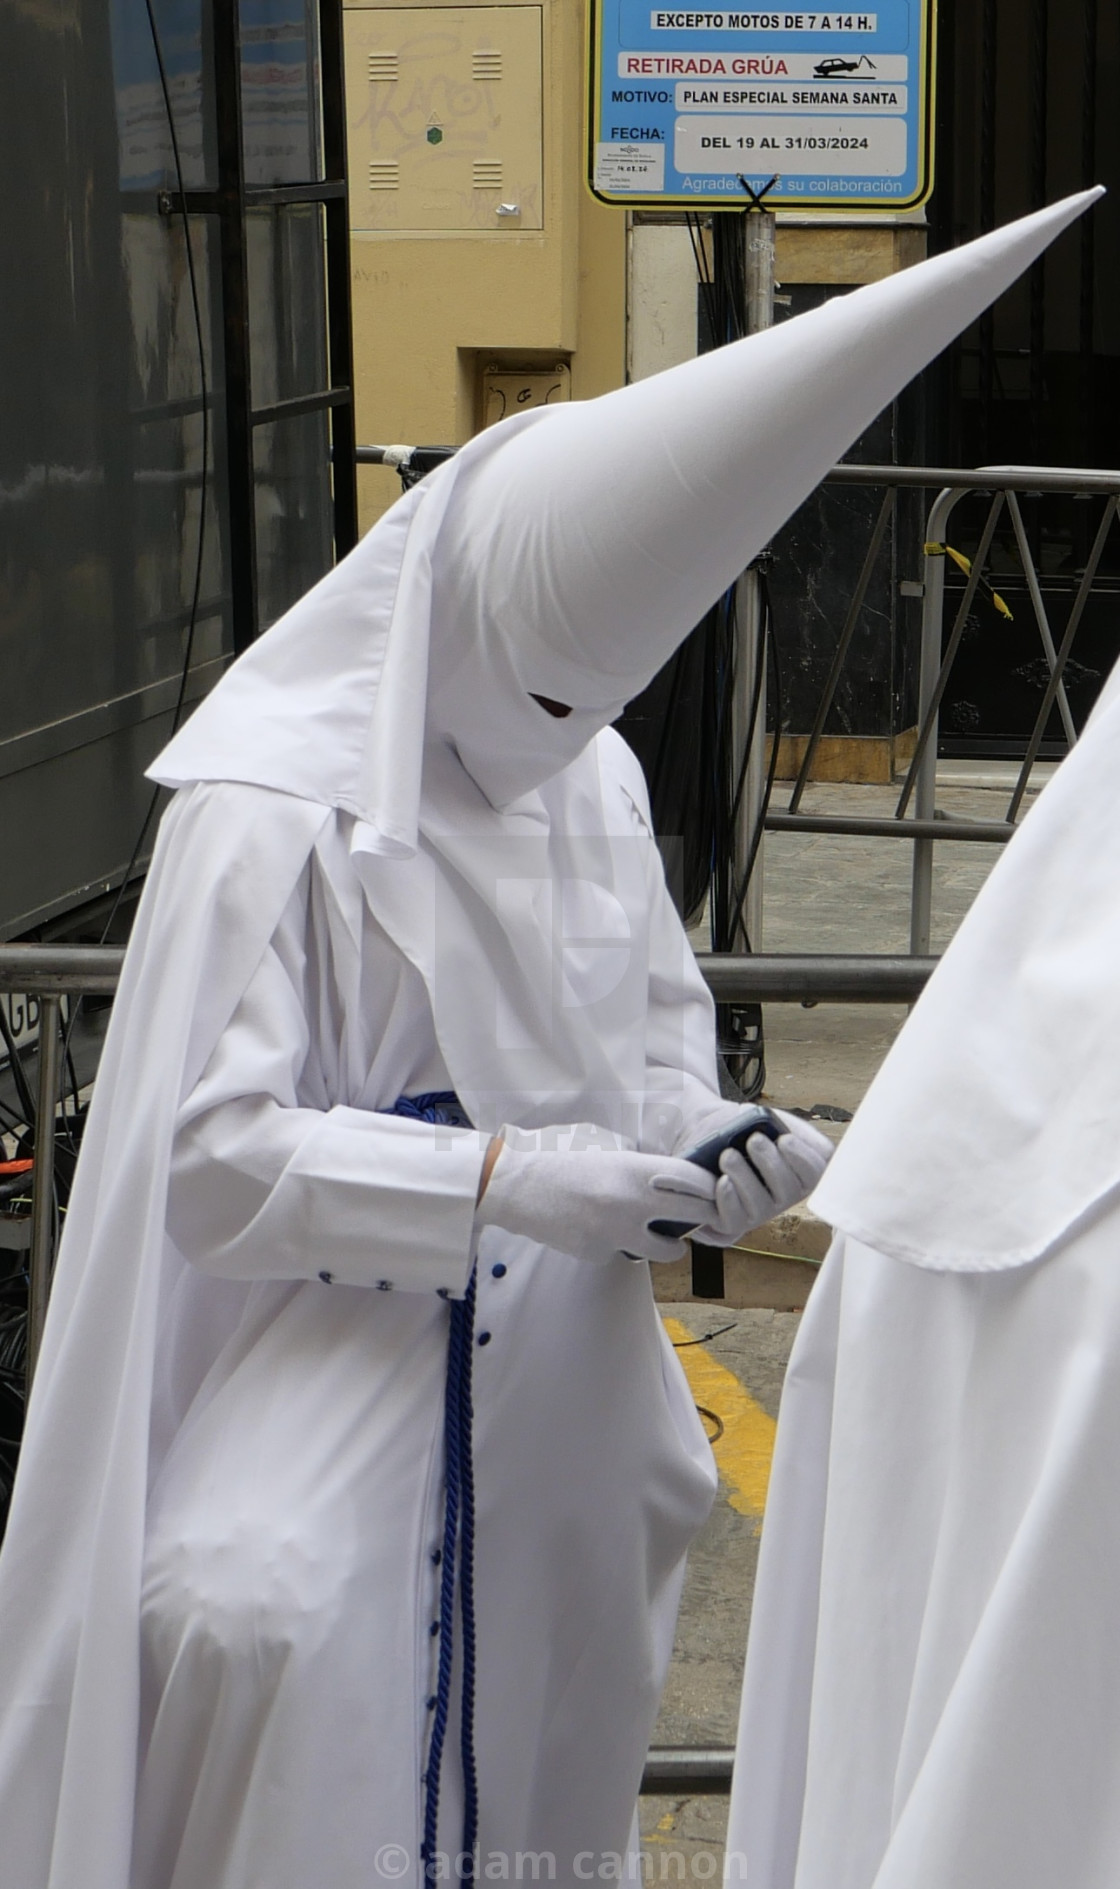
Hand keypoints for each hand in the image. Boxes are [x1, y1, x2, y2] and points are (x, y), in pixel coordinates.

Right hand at [475, 1141, 721, 1263]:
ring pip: (670, 1250)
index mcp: (635, 1169)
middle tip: (707, 1219)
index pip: (694, 1180)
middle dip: (706, 1218)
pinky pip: (628, 1254)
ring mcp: (617, 1232)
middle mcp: (631, 1202)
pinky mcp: (600, 1253)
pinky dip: (625, 1247)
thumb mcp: (609, 1152)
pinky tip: (605, 1231)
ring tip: (663, 1238)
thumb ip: (645, 1168)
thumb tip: (683, 1183)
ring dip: (672, 1245)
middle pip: (693, 1216)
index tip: (717, 1192)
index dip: (712, 1188)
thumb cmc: (564, 1163)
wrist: (518, 1187)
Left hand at [687, 1110, 832, 1245]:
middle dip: (771, 1164)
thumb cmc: (747, 1129)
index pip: (817, 1174)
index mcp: (800, 1171)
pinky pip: (734, 1218)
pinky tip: (722, 1180)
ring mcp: (760, 1211)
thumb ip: (791, 1127)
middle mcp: (784, 1196)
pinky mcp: (733, 1222)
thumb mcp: (772, 1121)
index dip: (803, 1159)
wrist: (711, 1135)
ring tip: (728, 1155)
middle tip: (754, 1140)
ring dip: (745, 1177)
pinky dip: (728, 1198)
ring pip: (760, 1204)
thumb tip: (804, 1142)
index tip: (784, 1138)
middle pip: (789, 1190)